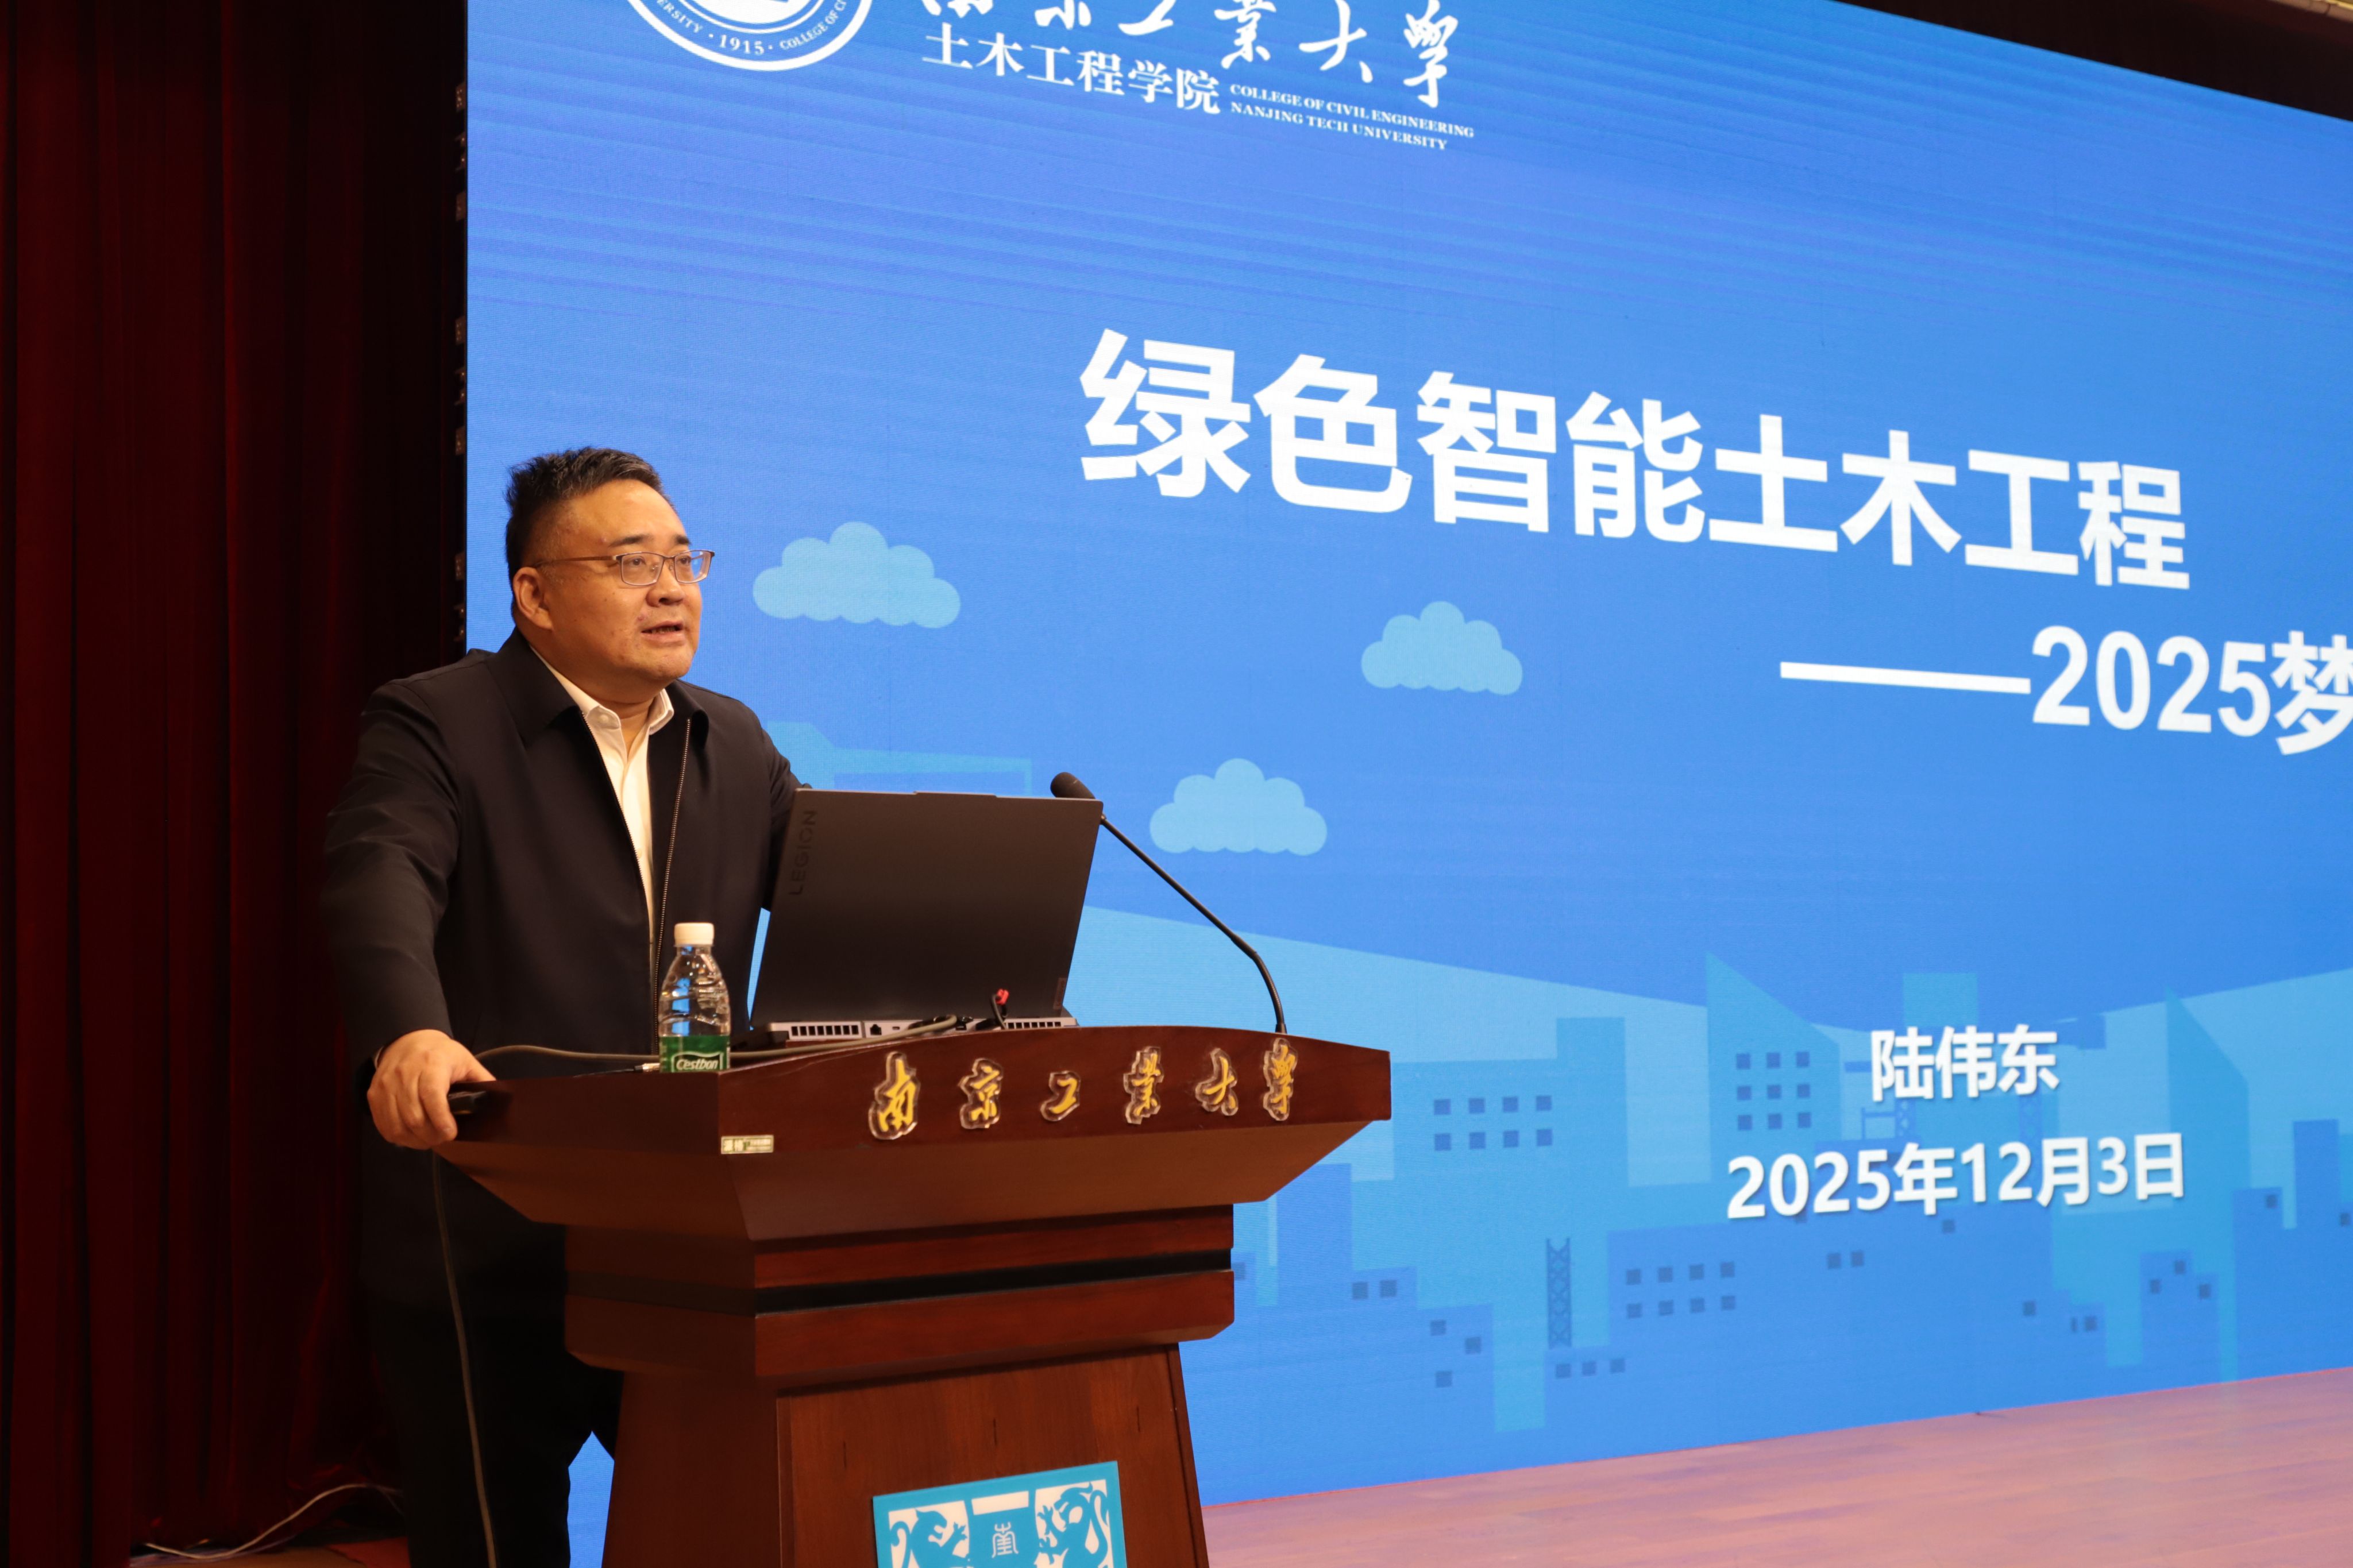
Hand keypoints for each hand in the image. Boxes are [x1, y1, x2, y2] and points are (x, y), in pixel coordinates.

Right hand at [368, 1029, 495, 1148]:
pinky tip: (412, 1136)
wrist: (407, 1040)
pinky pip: (384, 1125)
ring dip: (415, 1140)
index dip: (441, 1119)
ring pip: (397, 1125)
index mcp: (431, 1064)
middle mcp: (405, 1074)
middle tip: (443, 1139)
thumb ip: (482, 1081)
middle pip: (414, 1116)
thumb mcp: (466, 1060)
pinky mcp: (374, 1095)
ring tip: (429, 1140)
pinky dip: (399, 1137)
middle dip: (431, 1136)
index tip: (451, 1134)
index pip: (432, 1095)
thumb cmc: (440, 1053)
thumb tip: (500, 1101)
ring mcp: (386, 1085)